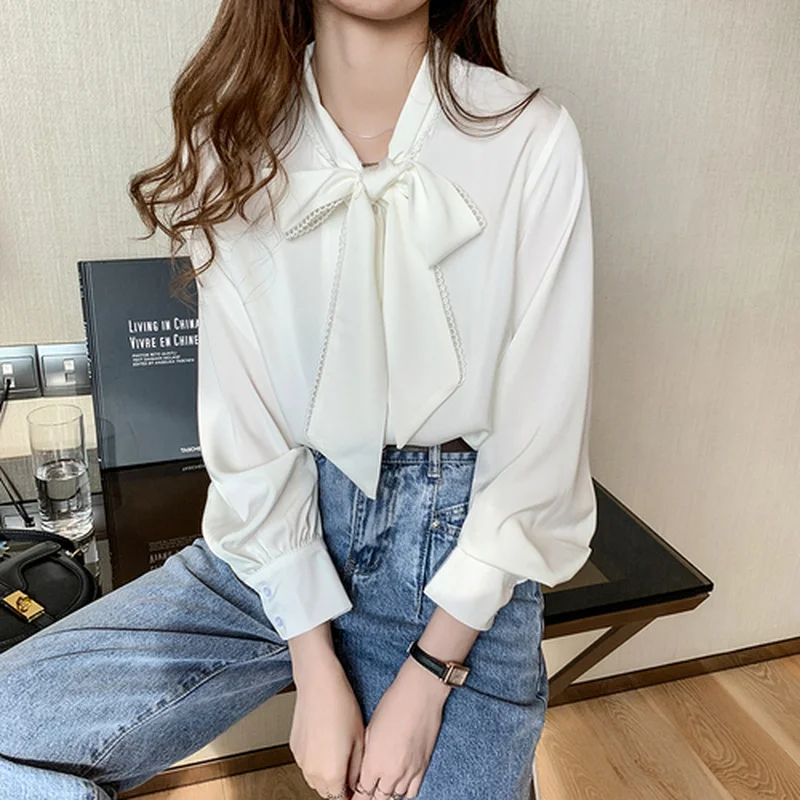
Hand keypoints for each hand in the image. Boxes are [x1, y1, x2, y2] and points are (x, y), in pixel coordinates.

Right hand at [289, 631, 364, 798]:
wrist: (318, 684)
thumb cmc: (341, 707)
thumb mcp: (360, 741)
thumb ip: (357, 771)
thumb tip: (356, 783)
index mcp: (331, 775)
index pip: (340, 799)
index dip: (350, 794)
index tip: (356, 787)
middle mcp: (312, 772)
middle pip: (326, 792)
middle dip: (338, 786)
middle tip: (351, 768)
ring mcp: (301, 760)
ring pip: (315, 778)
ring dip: (327, 774)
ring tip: (339, 750)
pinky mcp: (295, 748)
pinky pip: (307, 763)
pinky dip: (317, 759)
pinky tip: (327, 741)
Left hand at [353, 656, 450, 798]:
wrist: (420, 694)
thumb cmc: (393, 703)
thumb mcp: (369, 730)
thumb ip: (365, 756)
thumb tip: (361, 771)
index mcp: (374, 763)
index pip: (362, 792)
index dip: (356, 794)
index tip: (352, 794)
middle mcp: (392, 772)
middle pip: (378, 799)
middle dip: (370, 796)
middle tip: (365, 792)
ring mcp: (409, 772)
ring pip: (394, 796)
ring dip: (386, 793)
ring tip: (381, 787)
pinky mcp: (423, 767)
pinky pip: (412, 792)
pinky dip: (403, 791)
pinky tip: (398, 784)